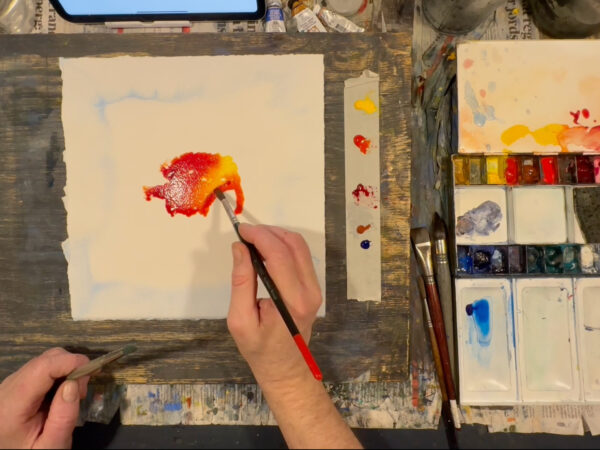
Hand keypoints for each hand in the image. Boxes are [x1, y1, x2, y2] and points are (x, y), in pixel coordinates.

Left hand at [0, 348, 89, 448]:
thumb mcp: (52, 445)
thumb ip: (64, 417)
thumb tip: (75, 382)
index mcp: (12, 404)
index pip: (43, 367)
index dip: (71, 362)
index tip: (93, 372)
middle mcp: (7, 388)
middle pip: (45, 359)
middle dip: (72, 367)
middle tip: (82, 393)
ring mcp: (10, 384)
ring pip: (44, 360)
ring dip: (66, 370)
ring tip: (72, 395)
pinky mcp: (16, 384)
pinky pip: (41, 368)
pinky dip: (58, 373)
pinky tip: (61, 393)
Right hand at [227, 224, 321, 386]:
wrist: (285, 368)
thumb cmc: (259, 349)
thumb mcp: (240, 320)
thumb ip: (241, 282)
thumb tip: (240, 249)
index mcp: (292, 301)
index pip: (279, 255)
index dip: (260, 236)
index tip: (241, 231)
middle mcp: (310, 291)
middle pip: (293, 245)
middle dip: (268, 232)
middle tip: (245, 234)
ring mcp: (315, 288)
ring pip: (300, 247)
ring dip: (276, 236)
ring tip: (253, 240)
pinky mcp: (313, 287)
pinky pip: (301, 257)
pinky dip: (283, 246)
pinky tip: (265, 250)